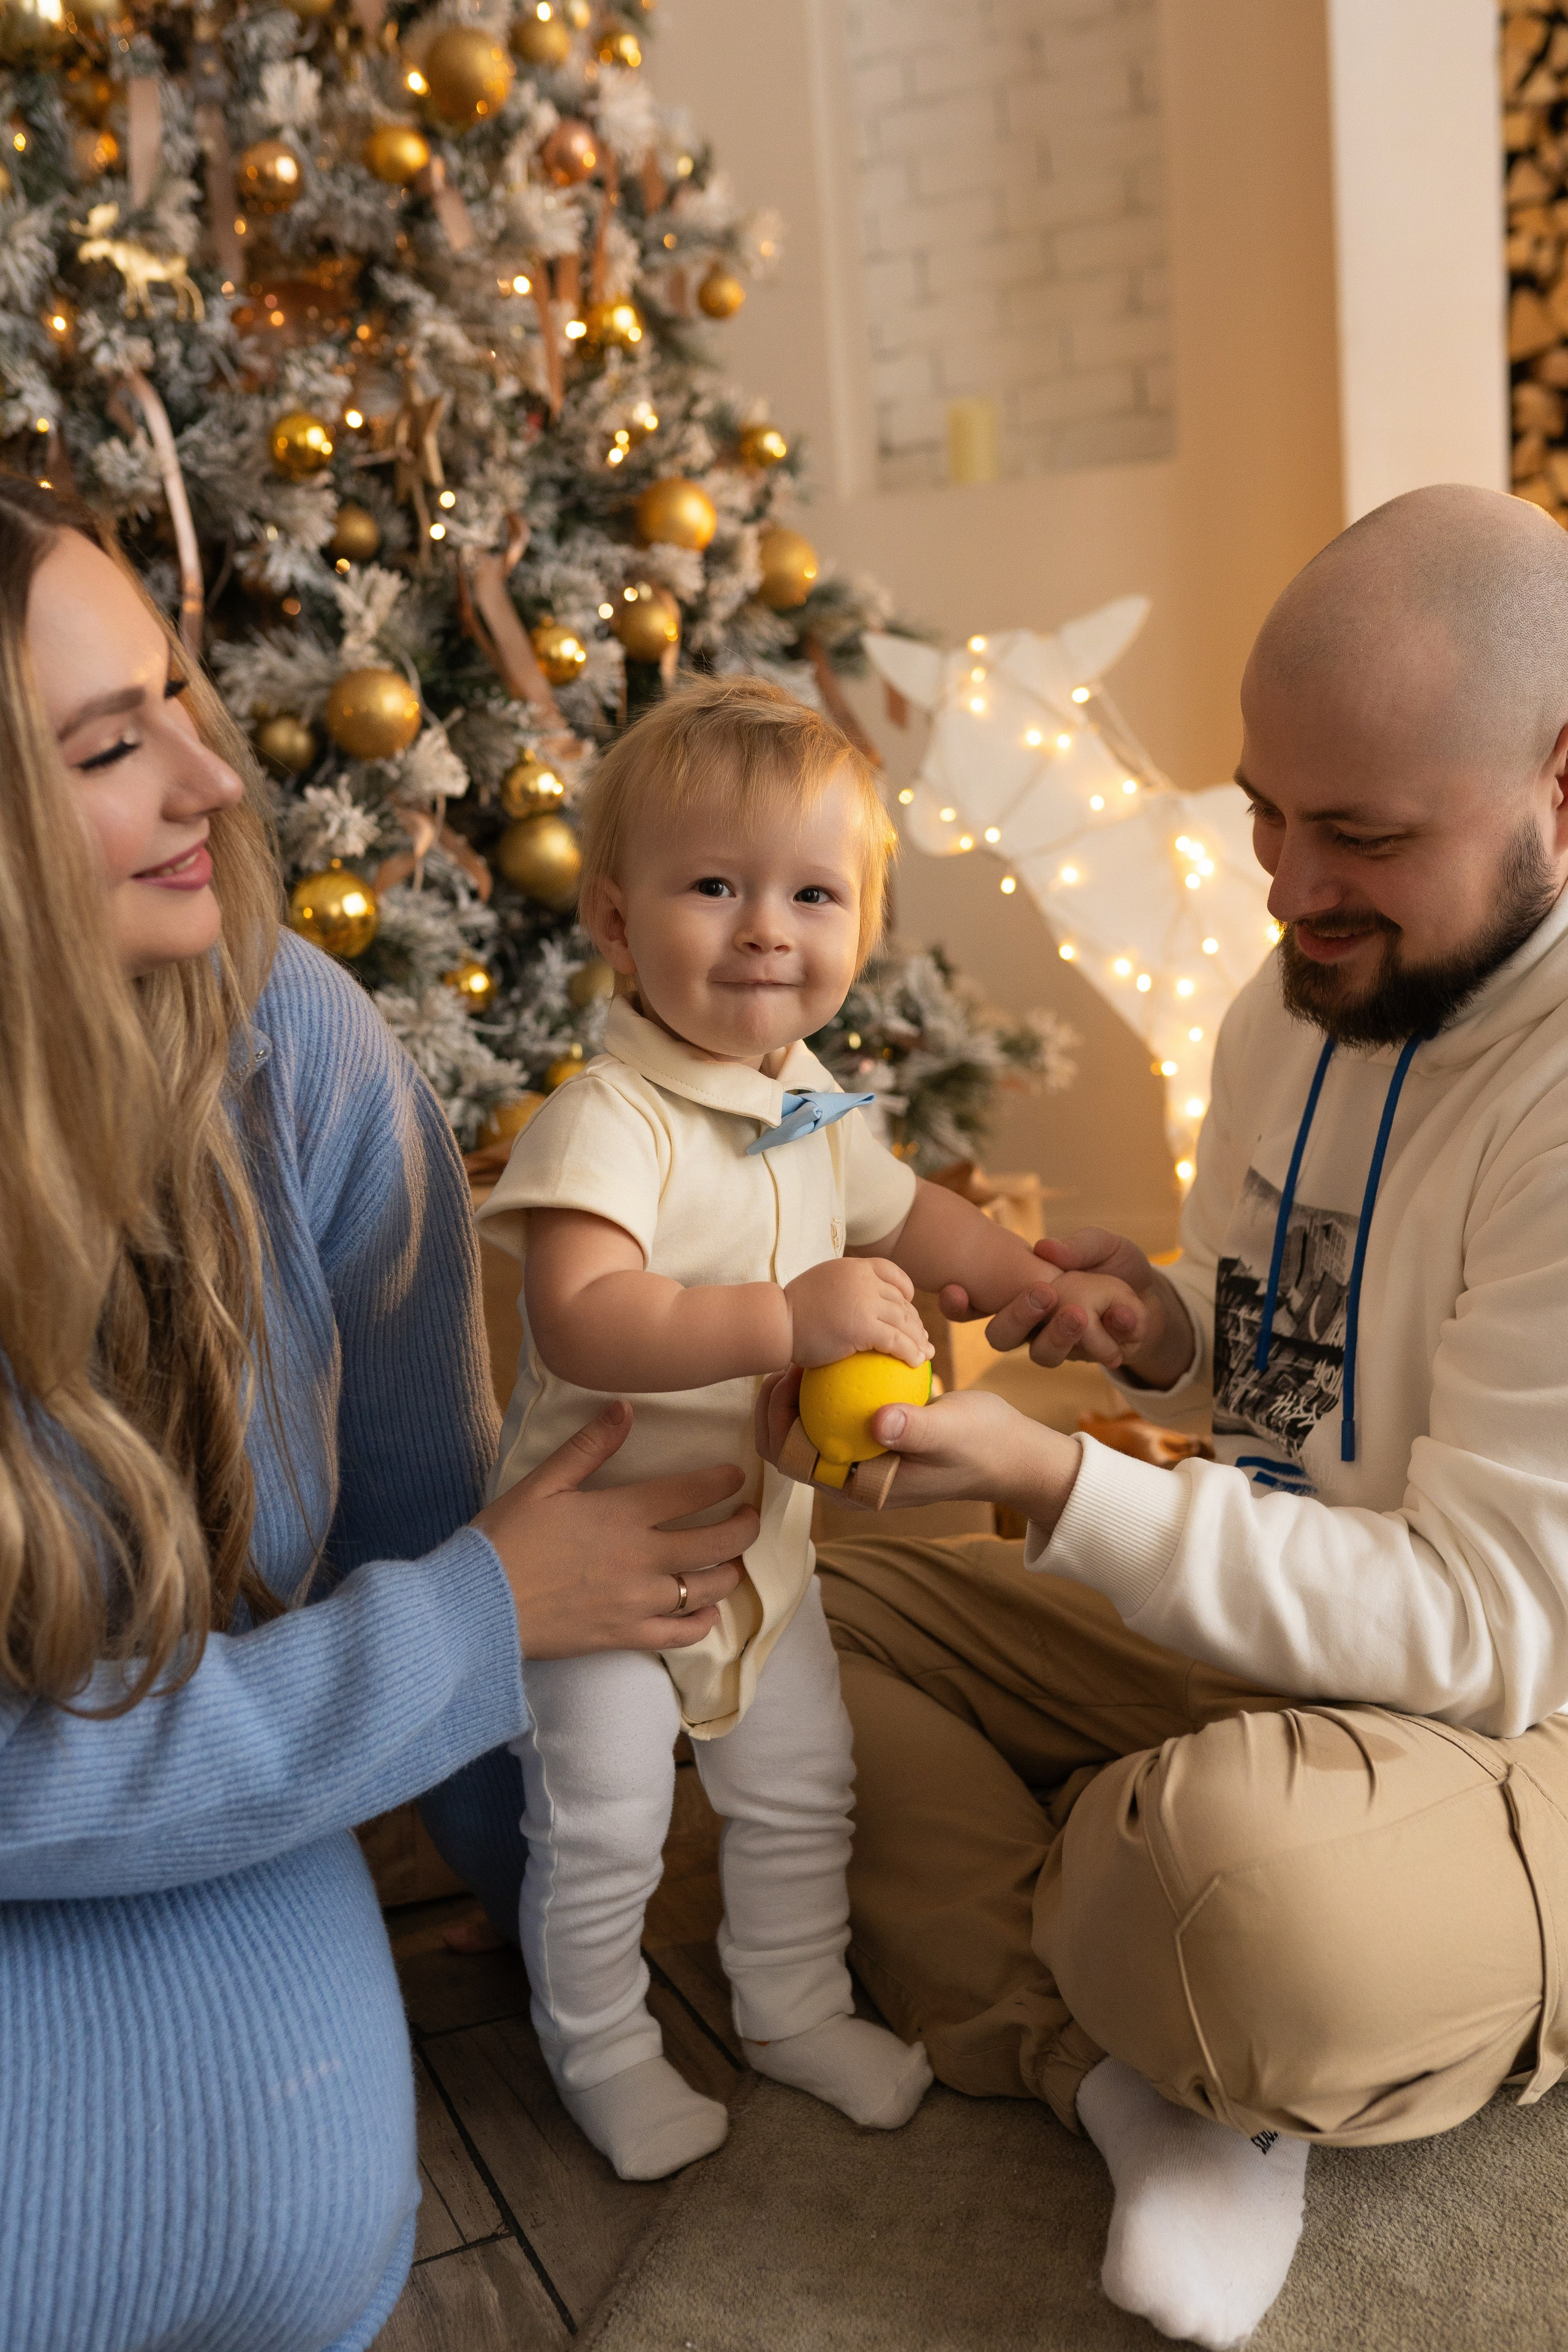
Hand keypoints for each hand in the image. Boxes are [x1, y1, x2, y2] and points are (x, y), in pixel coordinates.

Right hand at [473, 1400, 755, 1657]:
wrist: (477, 1606)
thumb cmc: (505, 1539)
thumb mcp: (543, 1483)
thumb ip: (589, 1447)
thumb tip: (625, 1408)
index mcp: (622, 1514)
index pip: (692, 1492)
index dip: (723, 1482)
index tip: (737, 1477)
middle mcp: (640, 1557)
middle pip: (716, 1543)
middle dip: (744, 1528)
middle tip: (750, 1518)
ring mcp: (637, 1600)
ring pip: (706, 1588)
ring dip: (729, 1572)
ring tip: (733, 1561)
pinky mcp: (626, 1635)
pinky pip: (681, 1634)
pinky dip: (702, 1623)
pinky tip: (707, 1613)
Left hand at [754, 1369, 1080, 1532]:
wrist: (1011, 1450)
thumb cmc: (982, 1444)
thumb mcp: (951, 1431)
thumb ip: (915, 1428)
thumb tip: (878, 1421)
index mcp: (856, 1489)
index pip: (792, 1460)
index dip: (775, 1421)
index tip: (788, 1377)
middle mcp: (850, 1477)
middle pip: (789, 1443)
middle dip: (775, 1405)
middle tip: (787, 1358)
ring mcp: (860, 1457)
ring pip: (809, 1424)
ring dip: (799, 1392)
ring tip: (803, 1349)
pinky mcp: (872, 1436)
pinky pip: (836, 1411)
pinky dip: (829, 1384)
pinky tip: (834, 1346)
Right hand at [784, 1256, 933, 1369]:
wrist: (776, 1321)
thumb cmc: (790, 1311)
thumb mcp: (820, 1287)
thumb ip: (840, 1290)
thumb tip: (850, 1306)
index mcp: (853, 1267)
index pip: (890, 1271)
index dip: (904, 1288)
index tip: (908, 1302)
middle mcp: (864, 1280)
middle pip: (901, 1301)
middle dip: (915, 1321)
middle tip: (922, 1338)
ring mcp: (865, 1301)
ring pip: (904, 1322)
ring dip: (919, 1340)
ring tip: (925, 1355)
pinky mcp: (864, 1326)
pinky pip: (897, 1341)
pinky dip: (910, 1353)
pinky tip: (916, 1363)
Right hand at [947, 1227, 1194, 1384]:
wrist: (1154, 1296)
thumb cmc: (1114, 1265)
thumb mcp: (1102, 1245)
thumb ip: (1078, 1245)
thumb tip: (1045, 1248)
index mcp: (1018, 1292)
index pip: (974, 1305)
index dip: (957, 1304)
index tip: (953, 1288)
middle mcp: (1030, 1326)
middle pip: (1001, 1337)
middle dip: (1016, 1317)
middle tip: (1043, 1294)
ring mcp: (1058, 1346)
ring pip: (1041, 1355)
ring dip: (1057, 1335)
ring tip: (1079, 1312)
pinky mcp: (1090, 1359)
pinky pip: (1088, 1357)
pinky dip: (1109, 1335)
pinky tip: (1127, 1315)